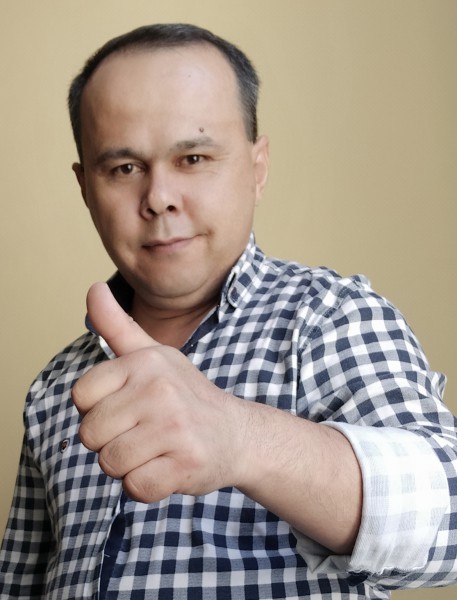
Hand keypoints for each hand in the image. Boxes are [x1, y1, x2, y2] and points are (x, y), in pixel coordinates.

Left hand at [72, 282, 246, 502]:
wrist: (237, 433)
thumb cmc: (185, 395)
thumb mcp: (152, 354)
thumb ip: (117, 325)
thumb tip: (93, 288)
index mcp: (144, 362)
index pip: (81, 397)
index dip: (99, 409)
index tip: (128, 407)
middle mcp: (159, 389)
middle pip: (90, 433)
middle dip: (112, 440)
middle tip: (145, 431)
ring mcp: (174, 426)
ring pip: (109, 463)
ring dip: (128, 465)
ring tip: (157, 448)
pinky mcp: (186, 462)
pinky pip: (135, 488)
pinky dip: (148, 485)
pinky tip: (169, 466)